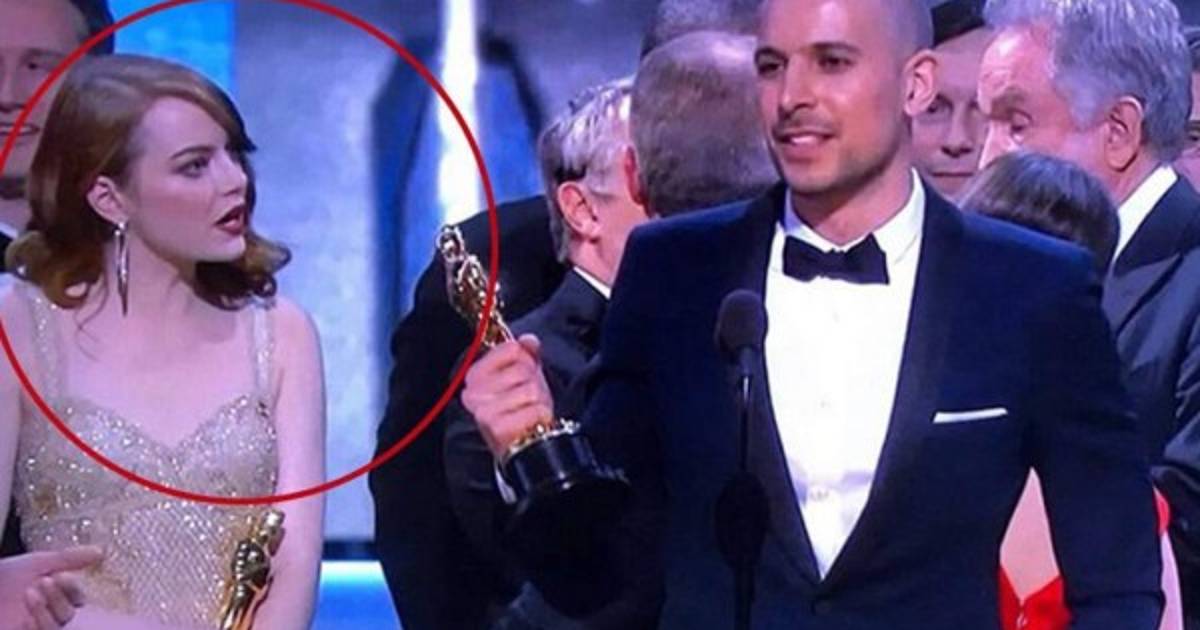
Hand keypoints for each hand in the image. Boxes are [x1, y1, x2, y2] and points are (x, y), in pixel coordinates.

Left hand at [0, 546, 101, 629]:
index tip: (60, 575)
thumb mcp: (36, 563)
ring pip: (57, 625)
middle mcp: (47, 611)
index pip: (77, 597)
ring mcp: (36, 626)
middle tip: (44, 582)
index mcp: (54, 593)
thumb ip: (68, 558)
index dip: (73, 588)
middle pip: (69, 613)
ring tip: (29, 592)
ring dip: (46, 609)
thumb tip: (100, 551)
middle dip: (58, 597)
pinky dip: (38, 623)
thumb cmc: (3, 576)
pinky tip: (26, 612)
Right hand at [461, 334, 554, 458]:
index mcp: (475, 375)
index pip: (511, 349)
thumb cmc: (519, 408)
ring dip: (538, 401)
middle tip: (528, 398)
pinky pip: (535, 410)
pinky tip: (532, 422)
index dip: (525, 360)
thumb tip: (529, 340)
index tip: (523, 374)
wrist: (520, 444)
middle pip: (522, 369)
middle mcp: (473, 393)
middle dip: (533, 383)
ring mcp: (484, 411)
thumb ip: (526, 353)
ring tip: (529, 410)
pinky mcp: (498, 428)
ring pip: (530, 389)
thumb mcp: (523, 375)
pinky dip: (540, 416)